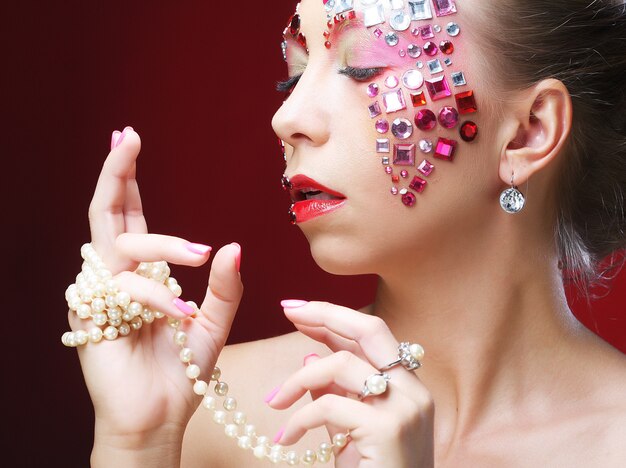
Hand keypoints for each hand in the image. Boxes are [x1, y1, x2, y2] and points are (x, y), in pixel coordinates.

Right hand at [68, 128, 242, 452]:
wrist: (158, 418)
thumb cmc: (181, 371)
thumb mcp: (212, 324)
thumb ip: (223, 287)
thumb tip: (232, 245)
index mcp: (142, 273)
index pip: (130, 217)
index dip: (127, 179)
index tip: (128, 139)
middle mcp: (117, 276)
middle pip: (108, 215)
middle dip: (116, 174)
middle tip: (127, 139)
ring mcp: (100, 295)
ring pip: (120, 244)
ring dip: (163, 245)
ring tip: (200, 258)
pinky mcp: (90, 318)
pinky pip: (123, 288)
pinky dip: (156, 296)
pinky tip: (179, 316)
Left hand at [267, 301, 433, 467]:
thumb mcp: (351, 430)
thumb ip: (336, 393)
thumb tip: (311, 358)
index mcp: (408, 386)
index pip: (370, 335)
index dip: (333, 316)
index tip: (299, 309)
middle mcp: (413, 390)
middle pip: (371, 328)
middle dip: (326, 312)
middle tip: (288, 310)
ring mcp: (405, 408)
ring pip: (342, 366)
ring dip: (298, 380)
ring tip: (274, 402)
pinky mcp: (388, 430)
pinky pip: (329, 406)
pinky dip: (298, 419)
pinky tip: (284, 437)